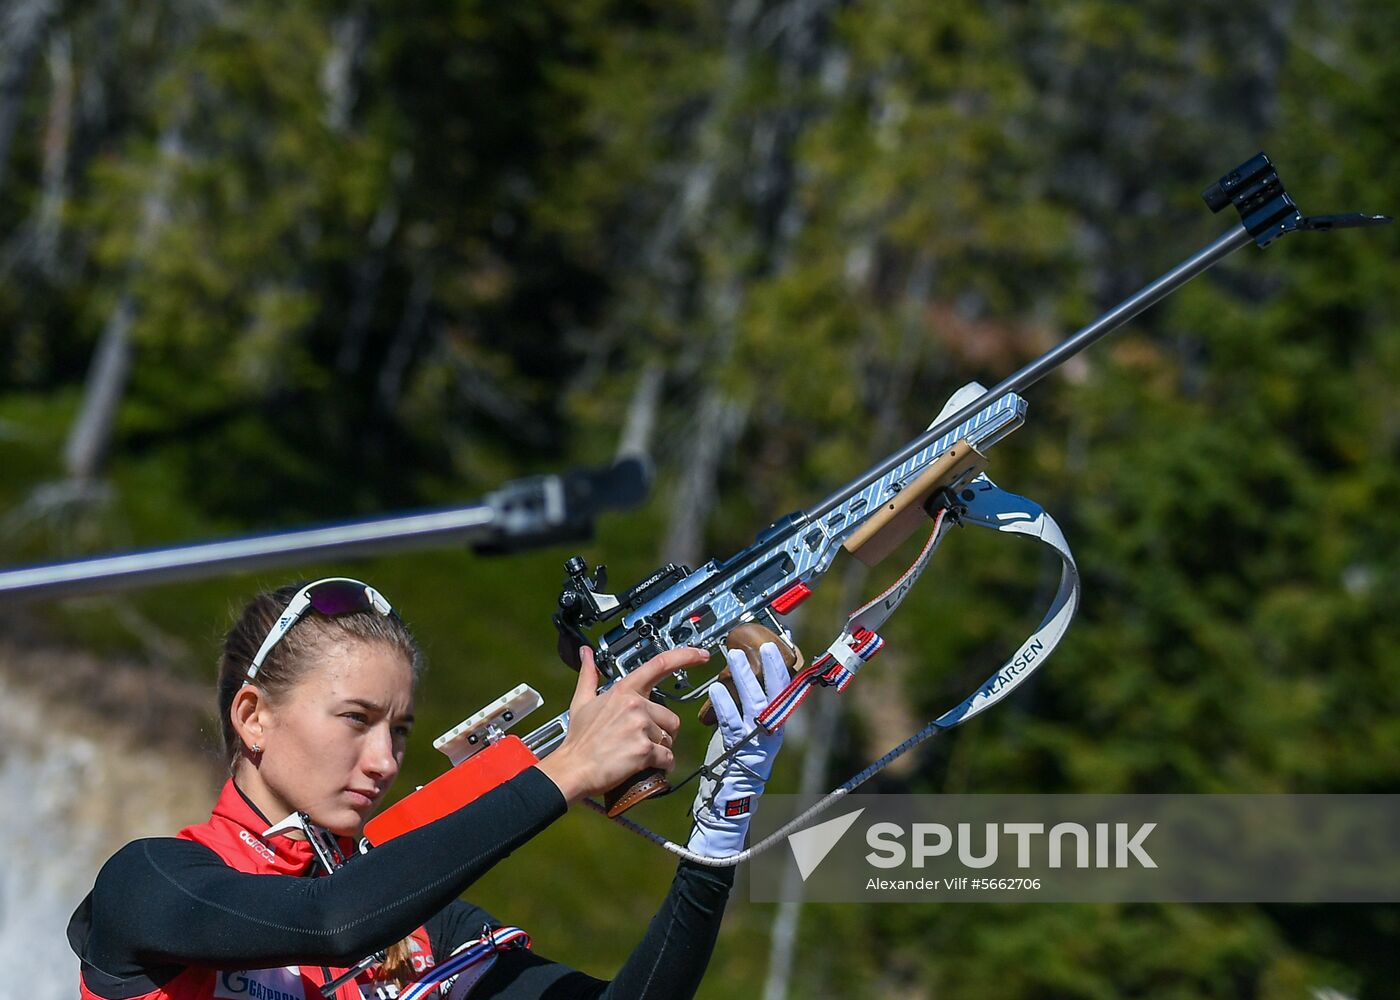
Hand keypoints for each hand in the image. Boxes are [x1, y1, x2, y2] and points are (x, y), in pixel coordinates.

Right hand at [537, 646, 701, 805]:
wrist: (573, 769)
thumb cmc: (579, 739)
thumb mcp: (581, 701)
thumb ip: (588, 675)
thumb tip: (586, 653)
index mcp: (623, 691)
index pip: (659, 664)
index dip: (685, 656)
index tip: (702, 654)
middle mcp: (635, 705)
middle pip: (670, 717)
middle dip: (661, 732)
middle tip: (640, 741)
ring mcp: (641, 726)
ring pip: (669, 739)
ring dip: (659, 749)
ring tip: (636, 753)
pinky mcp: (645, 749)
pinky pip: (667, 757)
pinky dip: (661, 765)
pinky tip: (646, 766)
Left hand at [687, 641, 789, 857]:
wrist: (728, 800)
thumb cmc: (733, 762)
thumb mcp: (746, 730)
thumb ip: (747, 708)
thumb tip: (743, 677)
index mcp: (775, 724)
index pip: (784, 691)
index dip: (781, 668)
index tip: (777, 646)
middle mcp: (772, 731)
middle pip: (776, 694)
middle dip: (771, 669)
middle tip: (763, 646)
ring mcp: (758, 741)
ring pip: (757, 704)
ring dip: (745, 679)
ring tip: (734, 657)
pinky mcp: (740, 751)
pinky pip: (733, 724)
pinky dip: (725, 705)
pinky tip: (716, 690)